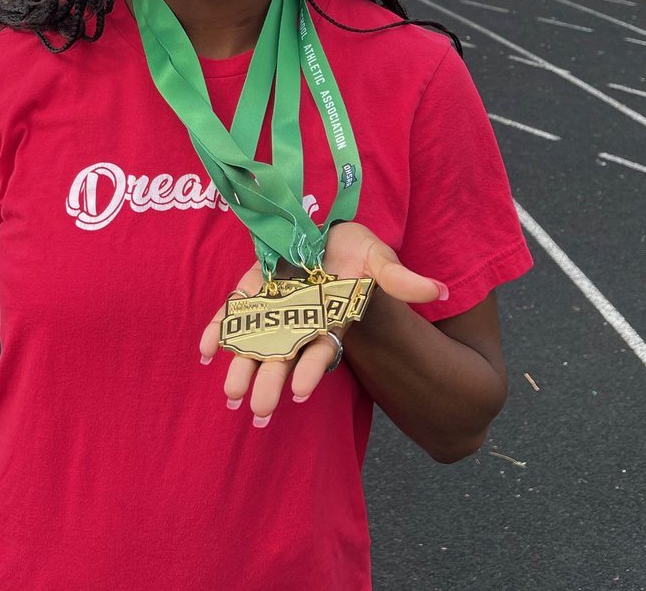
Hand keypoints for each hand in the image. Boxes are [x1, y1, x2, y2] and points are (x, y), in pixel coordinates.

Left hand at [197, 221, 446, 424]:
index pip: (322, 349)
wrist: (327, 232)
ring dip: (241, 365)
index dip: (311, 370)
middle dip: (270, 382)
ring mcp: (274, 305)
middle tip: (256, 412)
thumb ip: (401, 279)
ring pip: (255, 340)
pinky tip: (204, 350)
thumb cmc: (356, 251)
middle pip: (284, 355)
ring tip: (229, 395)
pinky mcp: (253, 288)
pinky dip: (217, 330)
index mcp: (330, 317)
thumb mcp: (379, 259)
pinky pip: (233, 312)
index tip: (301, 396)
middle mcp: (300, 318)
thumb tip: (441, 290)